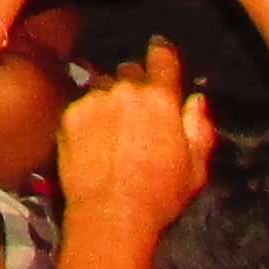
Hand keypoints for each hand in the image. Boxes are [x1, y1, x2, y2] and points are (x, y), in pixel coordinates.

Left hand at [54, 42, 213, 245]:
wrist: (111, 214)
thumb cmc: (160, 195)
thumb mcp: (195, 167)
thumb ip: (199, 127)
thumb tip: (196, 99)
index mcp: (161, 98)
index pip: (161, 56)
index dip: (162, 53)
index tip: (159, 53)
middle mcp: (126, 90)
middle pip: (130, 72)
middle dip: (135, 85)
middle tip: (136, 113)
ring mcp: (94, 100)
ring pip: (102, 87)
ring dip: (109, 100)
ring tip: (110, 129)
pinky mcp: (69, 116)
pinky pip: (81, 106)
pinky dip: (87, 117)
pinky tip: (91, 141)